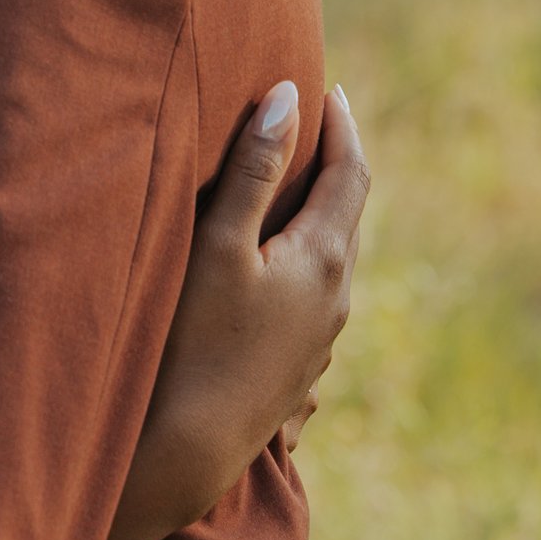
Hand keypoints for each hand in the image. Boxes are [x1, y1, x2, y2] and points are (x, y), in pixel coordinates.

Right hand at [100, 82, 369, 539]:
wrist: (190, 449)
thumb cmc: (193, 341)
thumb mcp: (218, 245)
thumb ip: (253, 170)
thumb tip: (288, 99)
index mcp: (323, 259)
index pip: (350, 174)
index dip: (342, 127)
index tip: (330, 90)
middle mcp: (336, 299)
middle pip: (348, 218)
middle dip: (334, 170)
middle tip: (316, 132)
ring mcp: (320, 342)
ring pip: (332, 266)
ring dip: (317, 224)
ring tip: (292, 199)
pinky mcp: (297, 373)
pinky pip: (313, 305)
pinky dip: (302, 270)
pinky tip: (274, 281)